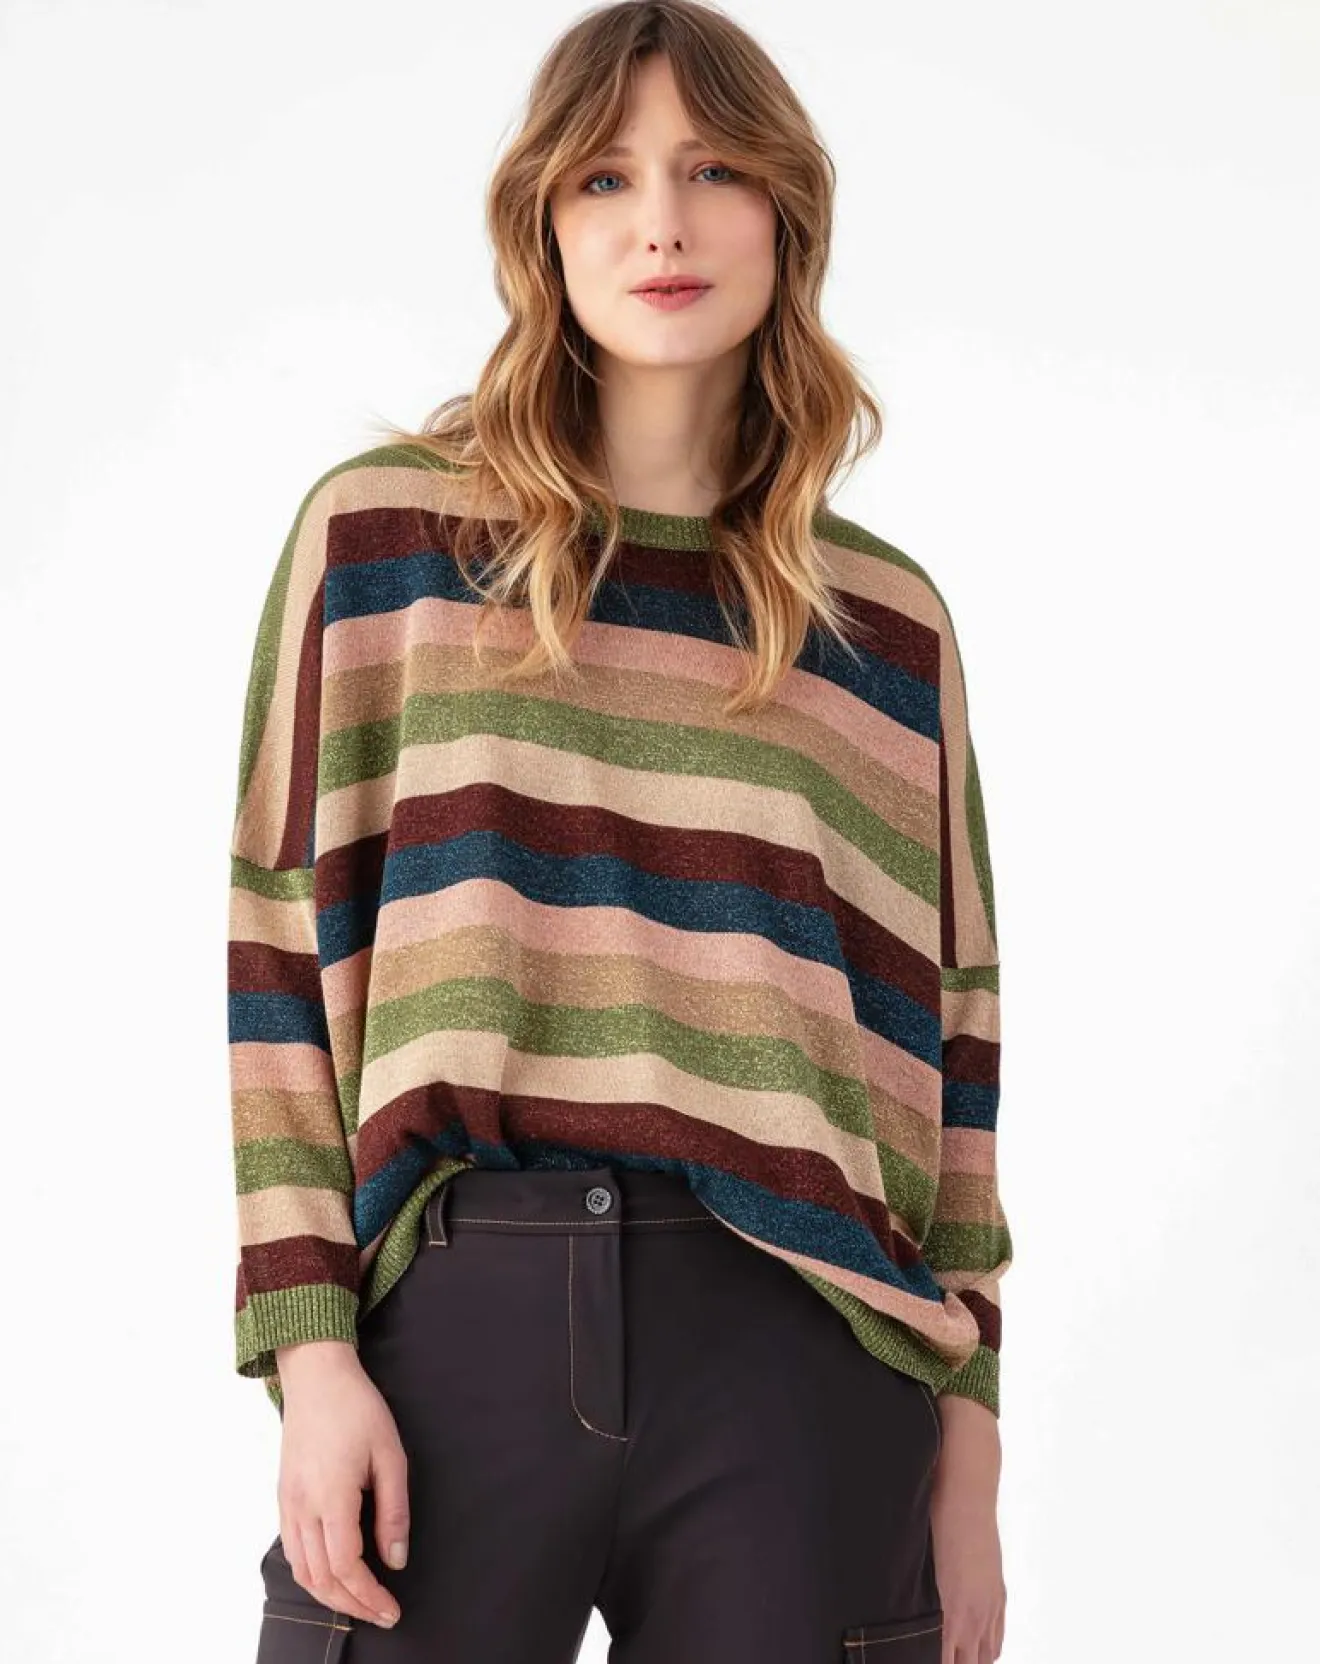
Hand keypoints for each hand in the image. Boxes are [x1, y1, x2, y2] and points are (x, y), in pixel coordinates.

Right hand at [272, 1340, 410, 1629]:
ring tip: (360, 1602)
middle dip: (352, 1604)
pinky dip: (310, 1574)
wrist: (316, 1376)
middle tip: (382, 1614)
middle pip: (321, 1578)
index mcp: (331, 1497)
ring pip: (301, 1570)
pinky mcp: (283, 1497)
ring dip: (329, 1595)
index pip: (345, 1566)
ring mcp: (288, 1503)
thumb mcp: (390, 1454)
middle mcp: (302, 1506)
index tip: (391, 1609)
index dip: (368, 1595)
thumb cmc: (357, 1408)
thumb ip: (394, 1511)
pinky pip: (291, 1550)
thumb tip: (396, 1560)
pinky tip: (332, 1576)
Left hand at [930, 1395, 1006, 1661]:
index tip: (907, 1656)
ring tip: (949, 1657)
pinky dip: (982, 1652)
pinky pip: (995, 1642)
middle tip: (923, 1655)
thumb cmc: (930, 1519)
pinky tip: (970, 1650)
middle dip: (942, 1661)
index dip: (920, 1658)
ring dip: (965, 1662)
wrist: (963, 1490)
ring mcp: (987, 1608)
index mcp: (946, 1614)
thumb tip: (887, 1612)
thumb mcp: (910, 1562)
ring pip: (981, 1659)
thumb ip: (905, 1600)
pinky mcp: (997, 1596)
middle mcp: (970, 1617)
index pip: (932, 1658)